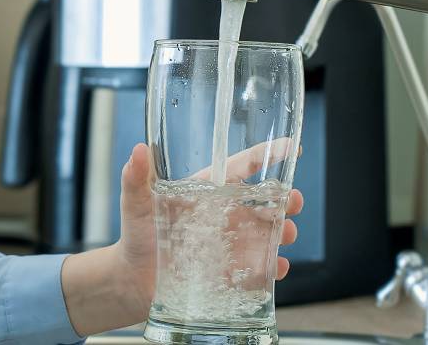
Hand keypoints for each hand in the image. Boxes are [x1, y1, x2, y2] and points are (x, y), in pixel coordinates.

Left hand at [62, 142, 303, 335]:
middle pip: (267, 199)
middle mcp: (227, 213)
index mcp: (209, 189)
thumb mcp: (136, 202)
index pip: (242, 166)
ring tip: (286, 233)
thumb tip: (139, 149)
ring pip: (272, 232)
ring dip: (285, 230)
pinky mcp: (235, 271)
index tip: (291, 148)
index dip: (267, 155)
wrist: (134, 279)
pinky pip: (263, 268)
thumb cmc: (138, 234)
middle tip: (293, 200)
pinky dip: (275, 266)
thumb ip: (136, 177)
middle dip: (286, 197)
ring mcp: (235, 242)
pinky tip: (276, 266)